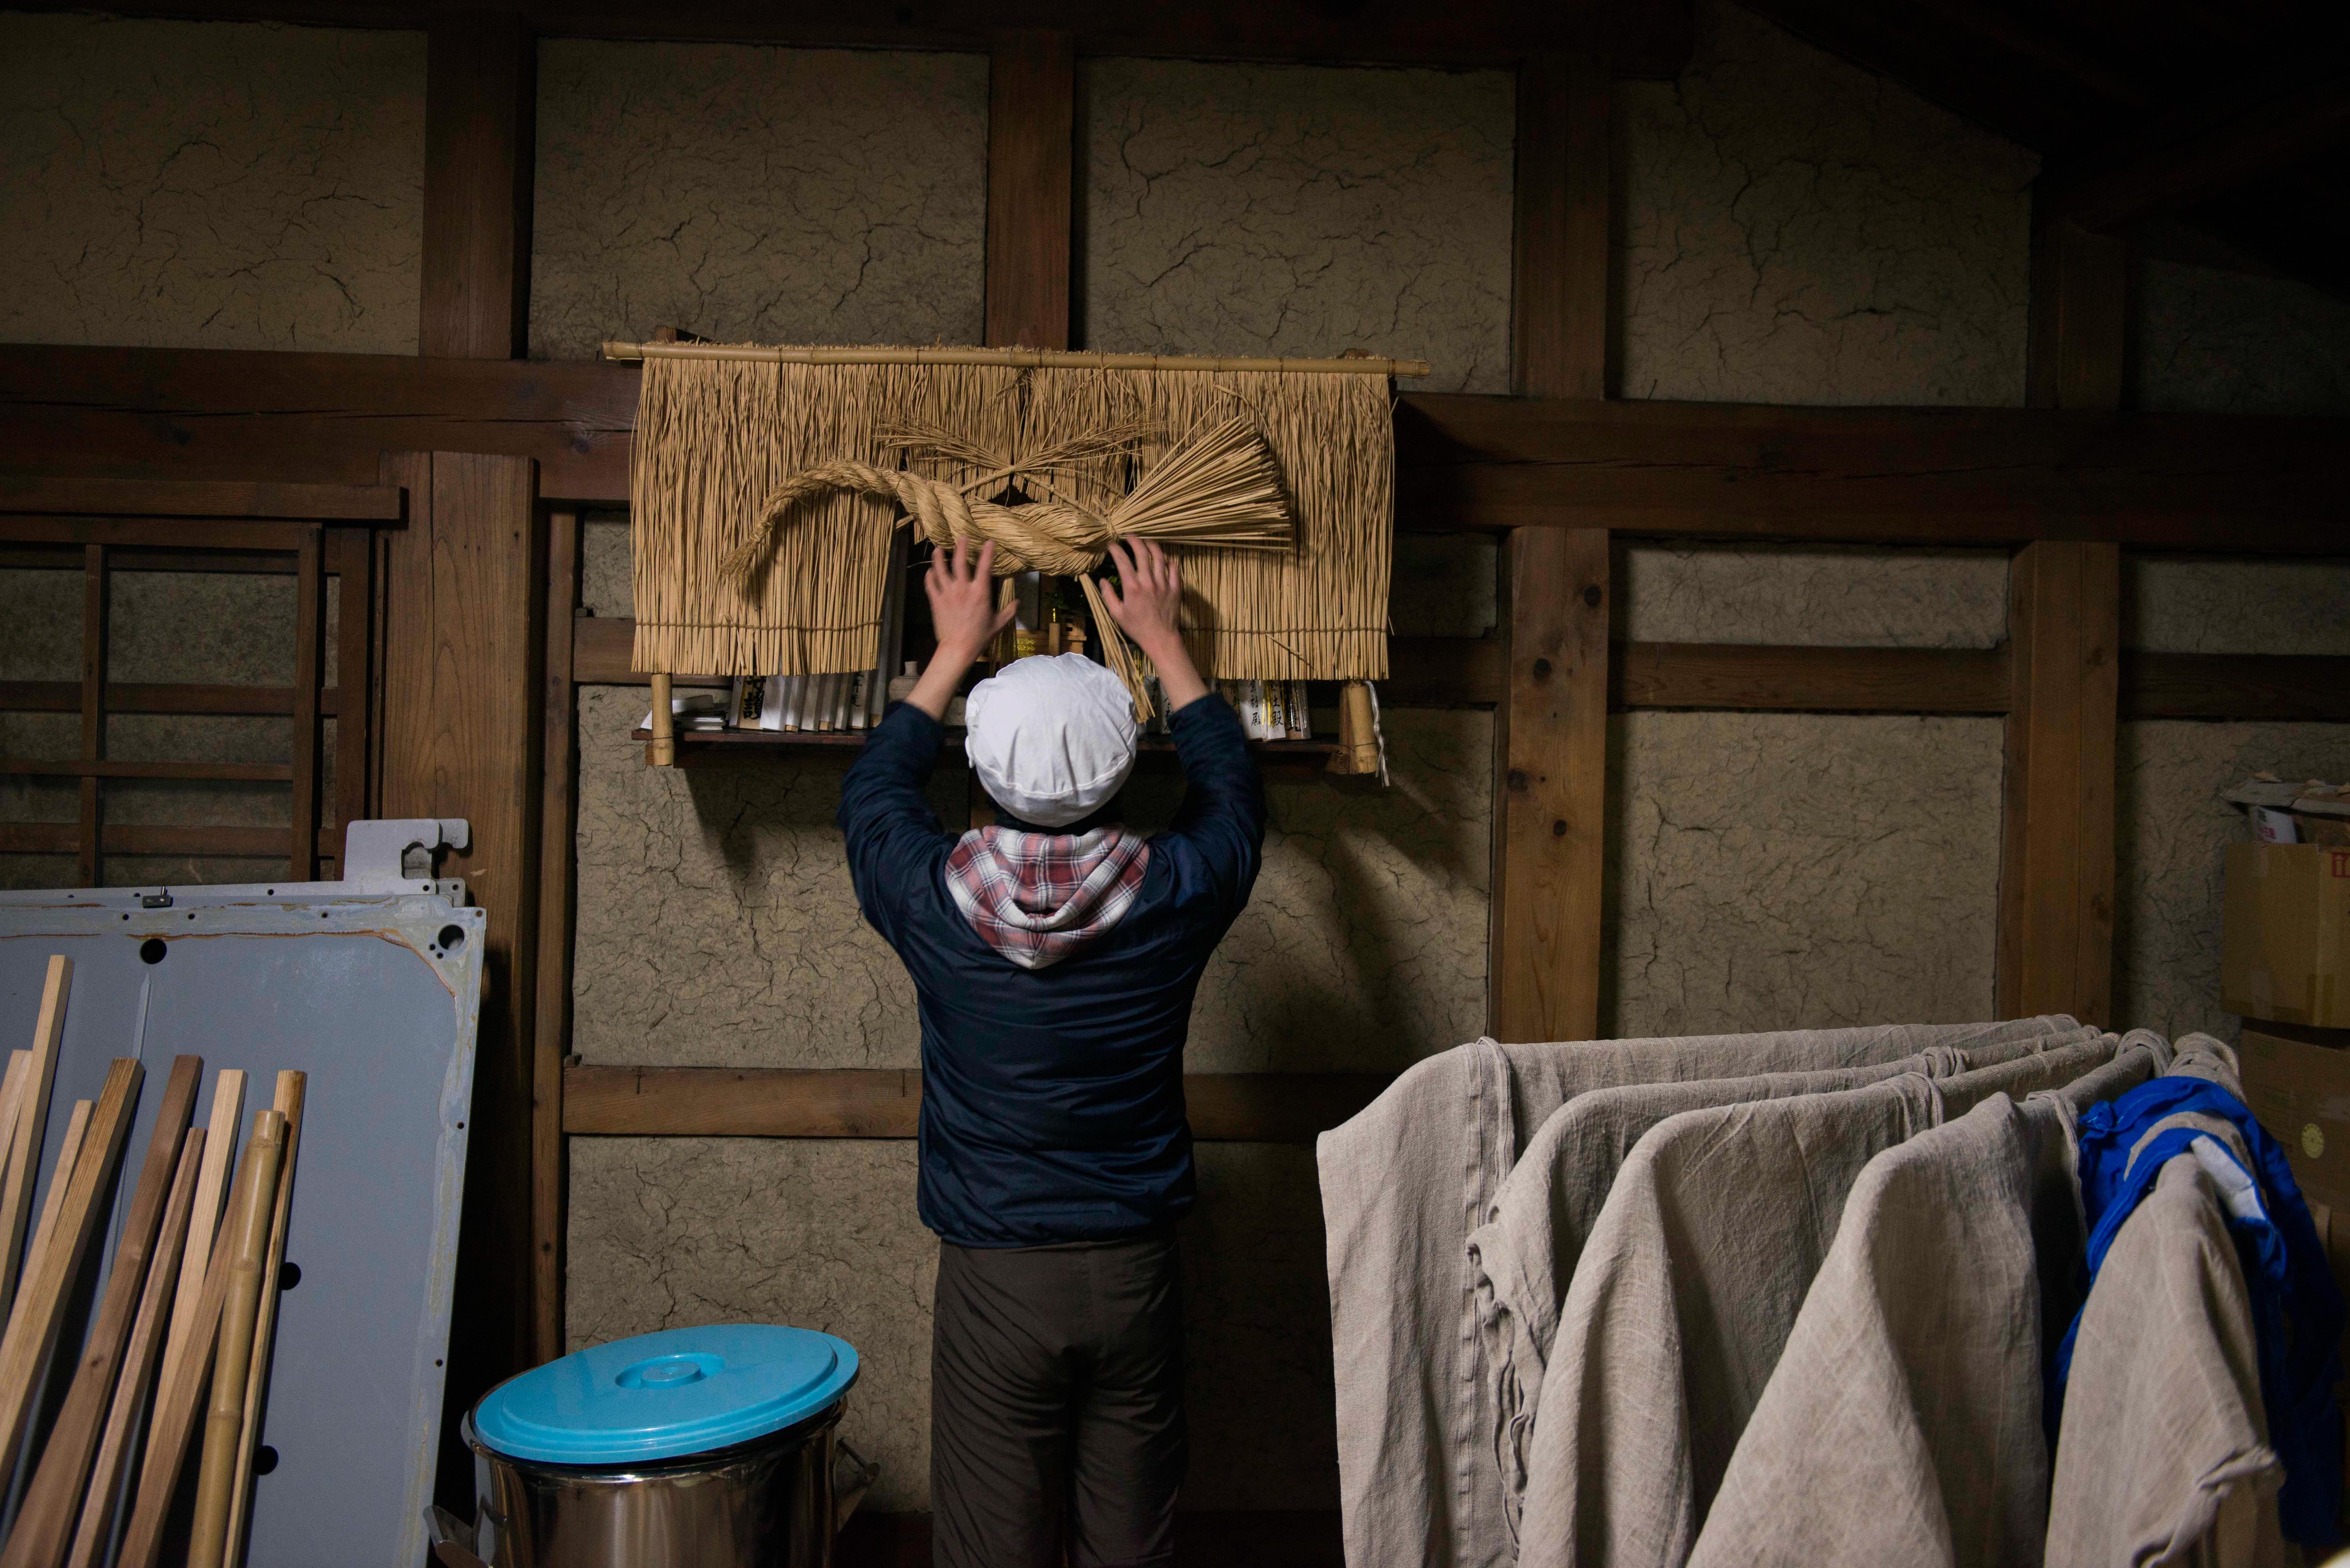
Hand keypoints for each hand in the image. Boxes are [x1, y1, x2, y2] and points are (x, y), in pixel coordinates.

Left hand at [925, 537, 1014, 661]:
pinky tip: (930, 571)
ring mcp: (947, 594)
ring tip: (938, 549)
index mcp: (980, 592)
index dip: (987, 552)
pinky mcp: (936, 601)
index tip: (989, 541)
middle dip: (960, 547)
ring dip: (939, 557)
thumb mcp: (998, 624)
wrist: (958, 648)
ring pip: (940, 569)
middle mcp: (963, 589)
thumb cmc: (980, 637)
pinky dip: (929, 576)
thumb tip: (1018, 602)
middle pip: (959, 561)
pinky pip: (930, 584)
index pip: (984, 566)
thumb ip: (1009, 611)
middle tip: (961, 537)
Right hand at [1096, 539, 1183, 655]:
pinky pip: (1174, 568)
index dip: (1116, 549)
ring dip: (1152, 545)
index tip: (1112, 545)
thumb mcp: (1117, 614)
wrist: (1161, 639)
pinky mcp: (1175, 588)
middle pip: (1142, 553)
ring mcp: (1164, 583)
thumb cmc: (1137, 628)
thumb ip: (1108, 596)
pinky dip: (1169, 560)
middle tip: (1129, 536)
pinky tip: (1164, 558)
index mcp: (1132, 588)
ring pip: (1159, 557)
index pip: (1123, 561)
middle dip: (1134, 540)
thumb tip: (1103, 580)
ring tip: (1146, 540)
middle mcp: (1148, 582)